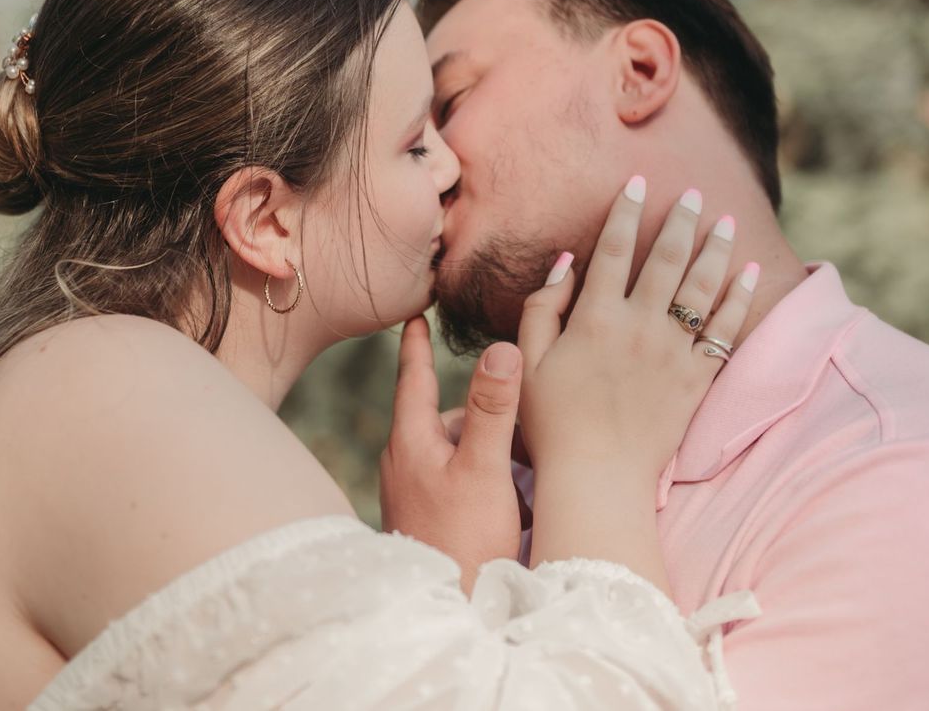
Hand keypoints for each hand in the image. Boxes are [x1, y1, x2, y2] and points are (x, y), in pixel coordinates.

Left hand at [379, 315, 525, 591]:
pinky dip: (487, 484)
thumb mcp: (484, 469)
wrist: (445, 613)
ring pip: (459, 452)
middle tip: (523, 433)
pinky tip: (512, 509)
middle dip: (485, 419)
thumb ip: (493, 409)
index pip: (414, 378)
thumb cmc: (463, 543)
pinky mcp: (428, 515)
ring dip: (492, 458)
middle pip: (450, 418)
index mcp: (411, 441)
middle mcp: (405, 461)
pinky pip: (460, 481)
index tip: (414, 314)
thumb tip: (500, 348)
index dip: (418, 344)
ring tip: (523, 482)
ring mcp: (414, 491)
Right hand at [517, 177, 756, 483]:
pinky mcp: (696, 379)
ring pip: (701, 287)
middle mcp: (639, 325)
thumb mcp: (527, 361)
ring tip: (726, 221)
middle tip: (693, 194)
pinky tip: (750, 275)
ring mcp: (673, 352)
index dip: (626, 212)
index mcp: (595, 317)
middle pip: (666, 258)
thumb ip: (541, 307)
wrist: (598, 476)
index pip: (613, 249)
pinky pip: (725, 331)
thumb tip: (566, 263)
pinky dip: (739, 299)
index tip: (638, 183)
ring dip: (716, 249)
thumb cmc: (552, 423)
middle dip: (680, 220)